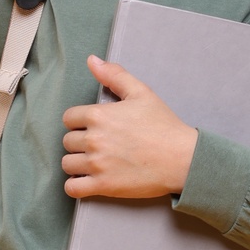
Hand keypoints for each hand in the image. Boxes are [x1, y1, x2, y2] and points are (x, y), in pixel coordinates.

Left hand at [62, 57, 198, 199]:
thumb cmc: (164, 126)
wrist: (182, 159)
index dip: (79, 122)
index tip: (93, 128)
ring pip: (67, 164)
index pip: (69, 118)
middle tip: (98, 146)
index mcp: (98, 115)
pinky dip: (75, 186)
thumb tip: (92, 60)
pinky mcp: (103, 186)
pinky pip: (72, 188)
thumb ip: (114, 75)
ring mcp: (97, 164)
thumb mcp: (141, 93)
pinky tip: (86, 181)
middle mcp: (93, 139)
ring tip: (92, 163)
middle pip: (67, 141)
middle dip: (79, 143)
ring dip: (76, 164)